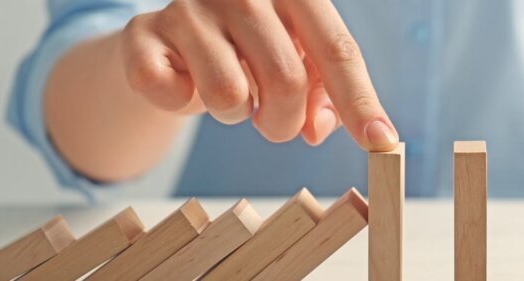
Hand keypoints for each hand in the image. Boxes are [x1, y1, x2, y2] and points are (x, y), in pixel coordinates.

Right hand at [119, 0, 397, 150]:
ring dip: (235, 115)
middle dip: (284, 122)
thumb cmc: (249, 50)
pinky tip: (183, 80)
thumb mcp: (297, 64)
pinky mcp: (144, 33)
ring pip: (230, 96)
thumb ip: (322, 96)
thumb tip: (318, 130)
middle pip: (287, 81)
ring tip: (229, 92)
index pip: (337, 50)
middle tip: (272, 123)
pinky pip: (174, 96)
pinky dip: (181, 104)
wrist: (171, 38)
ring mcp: (190, 6)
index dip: (360, 102)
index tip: (380, 141)